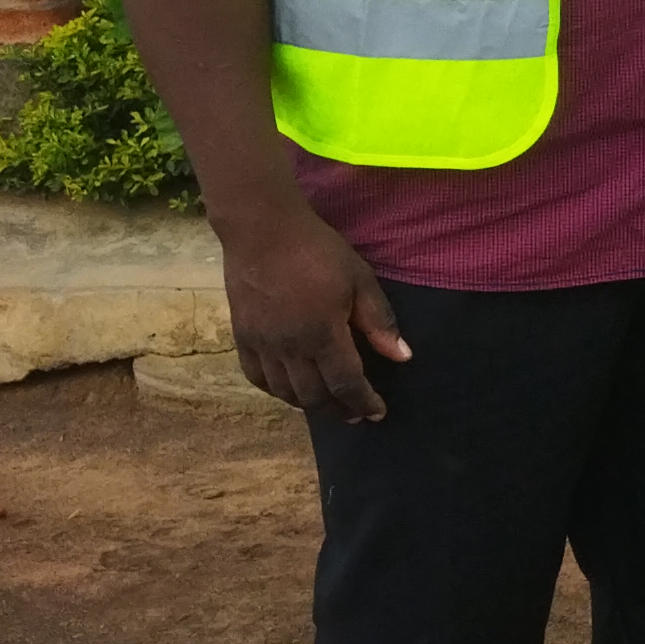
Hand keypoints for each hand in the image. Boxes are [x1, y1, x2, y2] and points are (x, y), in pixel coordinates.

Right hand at [216, 203, 412, 419]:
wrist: (262, 231)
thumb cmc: (317, 251)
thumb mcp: (360, 280)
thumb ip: (379, 322)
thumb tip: (402, 357)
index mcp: (322, 335)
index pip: (345, 384)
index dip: (363, 402)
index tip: (377, 412)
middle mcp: (289, 348)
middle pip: (314, 396)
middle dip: (338, 409)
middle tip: (355, 412)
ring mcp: (261, 344)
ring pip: (284, 392)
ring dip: (308, 404)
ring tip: (327, 404)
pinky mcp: (242, 337)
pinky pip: (256, 377)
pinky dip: (276, 390)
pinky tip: (289, 389)